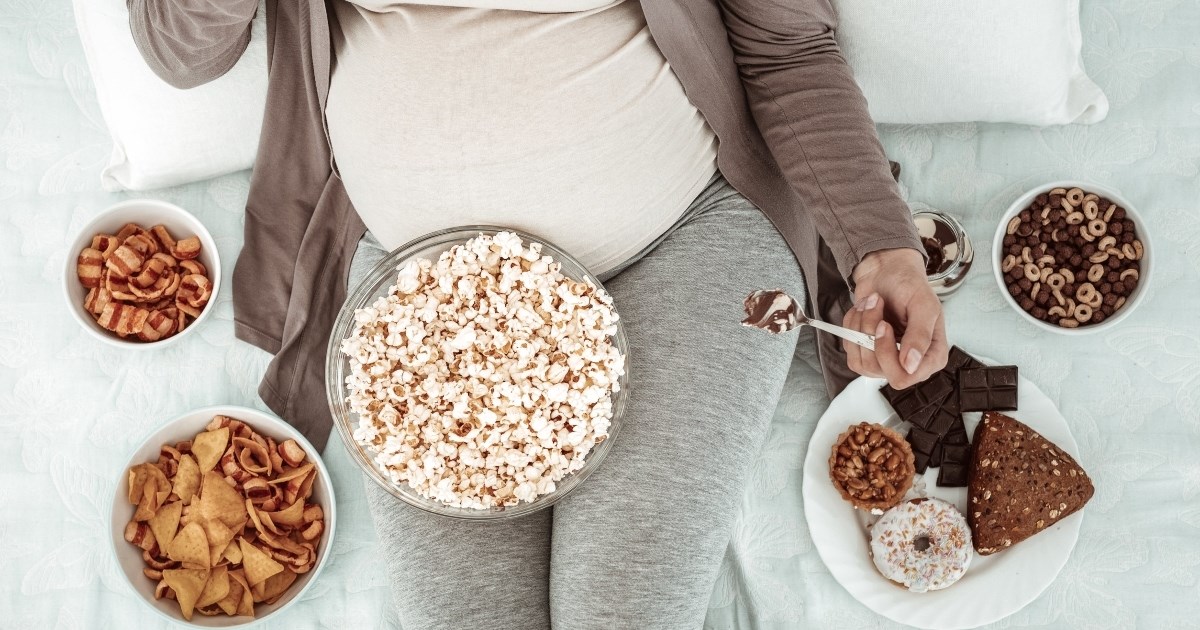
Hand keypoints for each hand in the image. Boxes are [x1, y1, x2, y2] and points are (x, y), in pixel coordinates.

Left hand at [842, 248, 947, 388]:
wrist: (887, 271)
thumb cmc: (909, 285)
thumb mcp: (923, 305)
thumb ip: (920, 336)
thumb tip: (911, 365)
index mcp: (931, 356)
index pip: (906, 377)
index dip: (889, 355)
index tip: (885, 326)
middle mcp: (909, 363)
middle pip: (879, 370)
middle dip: (871, 334)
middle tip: (876, 307)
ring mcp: (885, 360)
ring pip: (861, 361)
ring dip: (860, 326)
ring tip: (870, 304)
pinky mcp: (866, 353)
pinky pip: (850, 350)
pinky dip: (851, 326)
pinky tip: (863, 311)